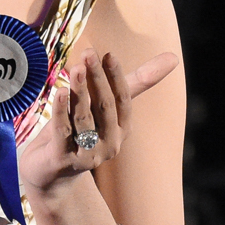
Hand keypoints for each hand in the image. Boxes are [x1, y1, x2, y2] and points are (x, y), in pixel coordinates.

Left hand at [19, 48, 179, 197]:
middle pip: (105, 106)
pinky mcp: (62, 159)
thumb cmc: (80, 130)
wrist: (50, 171)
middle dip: (97, 78)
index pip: (123, 100)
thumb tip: (173, 57)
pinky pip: (63, 131)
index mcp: (121, 130)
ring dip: (80, 91)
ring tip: (75, 67)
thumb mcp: (104, 106)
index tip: (109, 54)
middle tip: (88, 53)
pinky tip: (60, 91)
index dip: (117, 77)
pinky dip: (61, 110)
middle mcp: (109, 144)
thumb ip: (132, 83)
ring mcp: (87, 154)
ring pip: (84, 118)